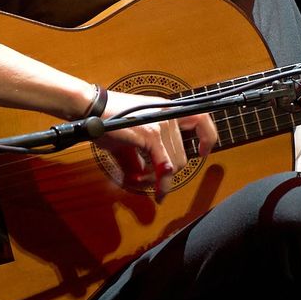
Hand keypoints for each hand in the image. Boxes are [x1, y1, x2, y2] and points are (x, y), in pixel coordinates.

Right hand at [96, 90, 219, 201]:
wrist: (92, 108)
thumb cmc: (108, 119)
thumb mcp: (132, 137)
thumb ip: (143, 156)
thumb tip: (142, 178)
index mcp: (167, 110)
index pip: (201, 119)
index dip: (208, 137)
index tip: (202, 152)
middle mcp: (169, 115)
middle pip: (183, 156)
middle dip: (168, 174)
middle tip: (150, 180)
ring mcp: (162, 124)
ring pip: (175, 164)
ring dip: (159, 179)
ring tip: (139, 178)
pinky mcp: (152, 135)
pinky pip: (164, 166)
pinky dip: (161, 183)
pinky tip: (157, 191)